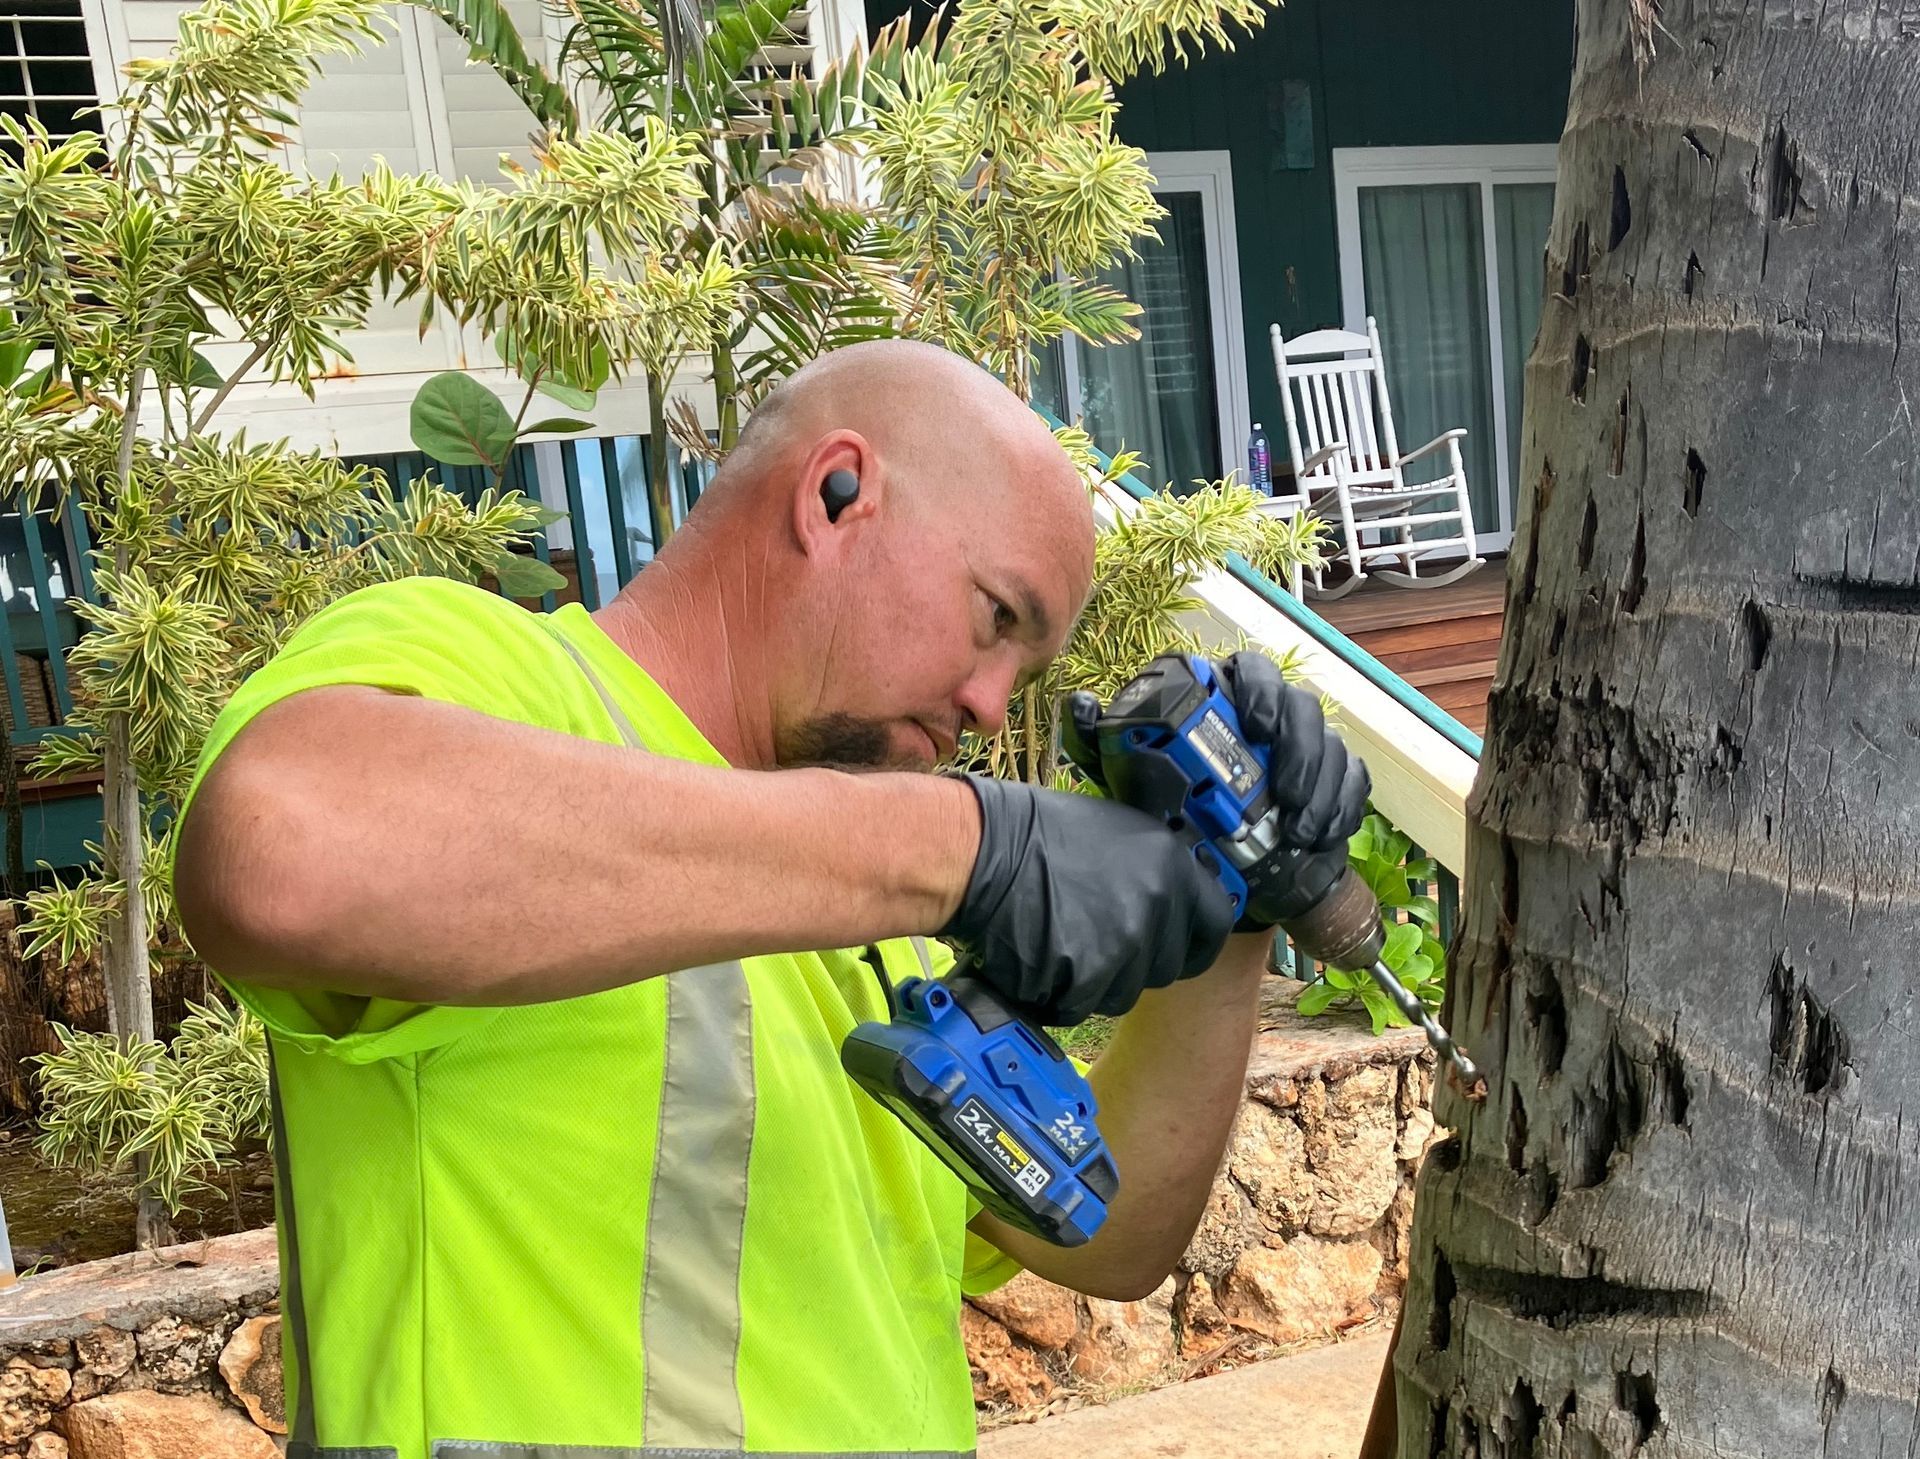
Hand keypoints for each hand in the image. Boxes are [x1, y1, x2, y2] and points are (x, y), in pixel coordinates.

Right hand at [939, 775, 1235, 1024]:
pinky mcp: (1088, 979)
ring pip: (1125, 992)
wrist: (981, 856)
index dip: (1195, 940)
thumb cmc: (1036, 835)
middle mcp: (1157, 907)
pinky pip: (1084, 1006)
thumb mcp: (1117, 832)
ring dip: (1098, 980)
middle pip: (1168, 966)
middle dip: (1136, 962)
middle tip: (1095, 935)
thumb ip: (1157, 867)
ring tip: (1062, 940)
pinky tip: (1041, 958)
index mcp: (1172, 866)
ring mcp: (1124, 946)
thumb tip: (1178, 892)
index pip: (1216, 925)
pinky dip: (1061, 994)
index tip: (1179, 944)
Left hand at [1062, 652, 1369, 931]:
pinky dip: (1344, 806)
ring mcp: (1305, 745)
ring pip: (1331, 746)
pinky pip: (1352, 780)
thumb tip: (1082, 706)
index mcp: (1225, 696)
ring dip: (1323, 788)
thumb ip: (1097, 739)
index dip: (1259, 690)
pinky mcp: (1330, 778)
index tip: (1253, 724)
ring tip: (1302, 830)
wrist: (1202, 852)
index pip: (1253, 670)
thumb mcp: (1122, 770)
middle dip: (1300, 749)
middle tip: (1285, 794)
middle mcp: (1271, 713)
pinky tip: (1325, 833)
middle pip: (1302, 708)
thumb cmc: (1164, 797)